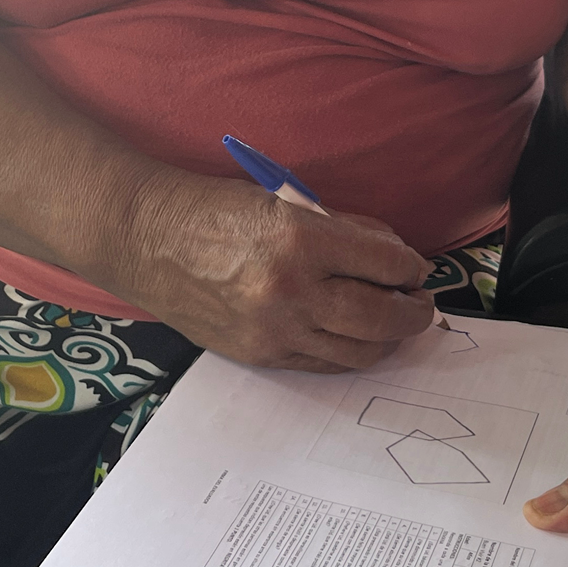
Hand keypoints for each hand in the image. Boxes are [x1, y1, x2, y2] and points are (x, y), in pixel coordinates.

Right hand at [127, 171, 435, 371]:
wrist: (146, 239)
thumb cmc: (214, 210)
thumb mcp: (285, 202)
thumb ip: (343, 228)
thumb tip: (394, 254)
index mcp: (301, 240)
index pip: (384, 263)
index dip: (410, 266)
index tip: (414, 267)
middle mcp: (292, 291)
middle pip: (382, 315)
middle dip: (414, 311)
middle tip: (421, 303)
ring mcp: (275, 330)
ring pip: (359, 349)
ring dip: (389, 338)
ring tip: (396, 323)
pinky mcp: (259, 355)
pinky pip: (322, 364)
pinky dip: (350, 352)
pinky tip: (357, 338)